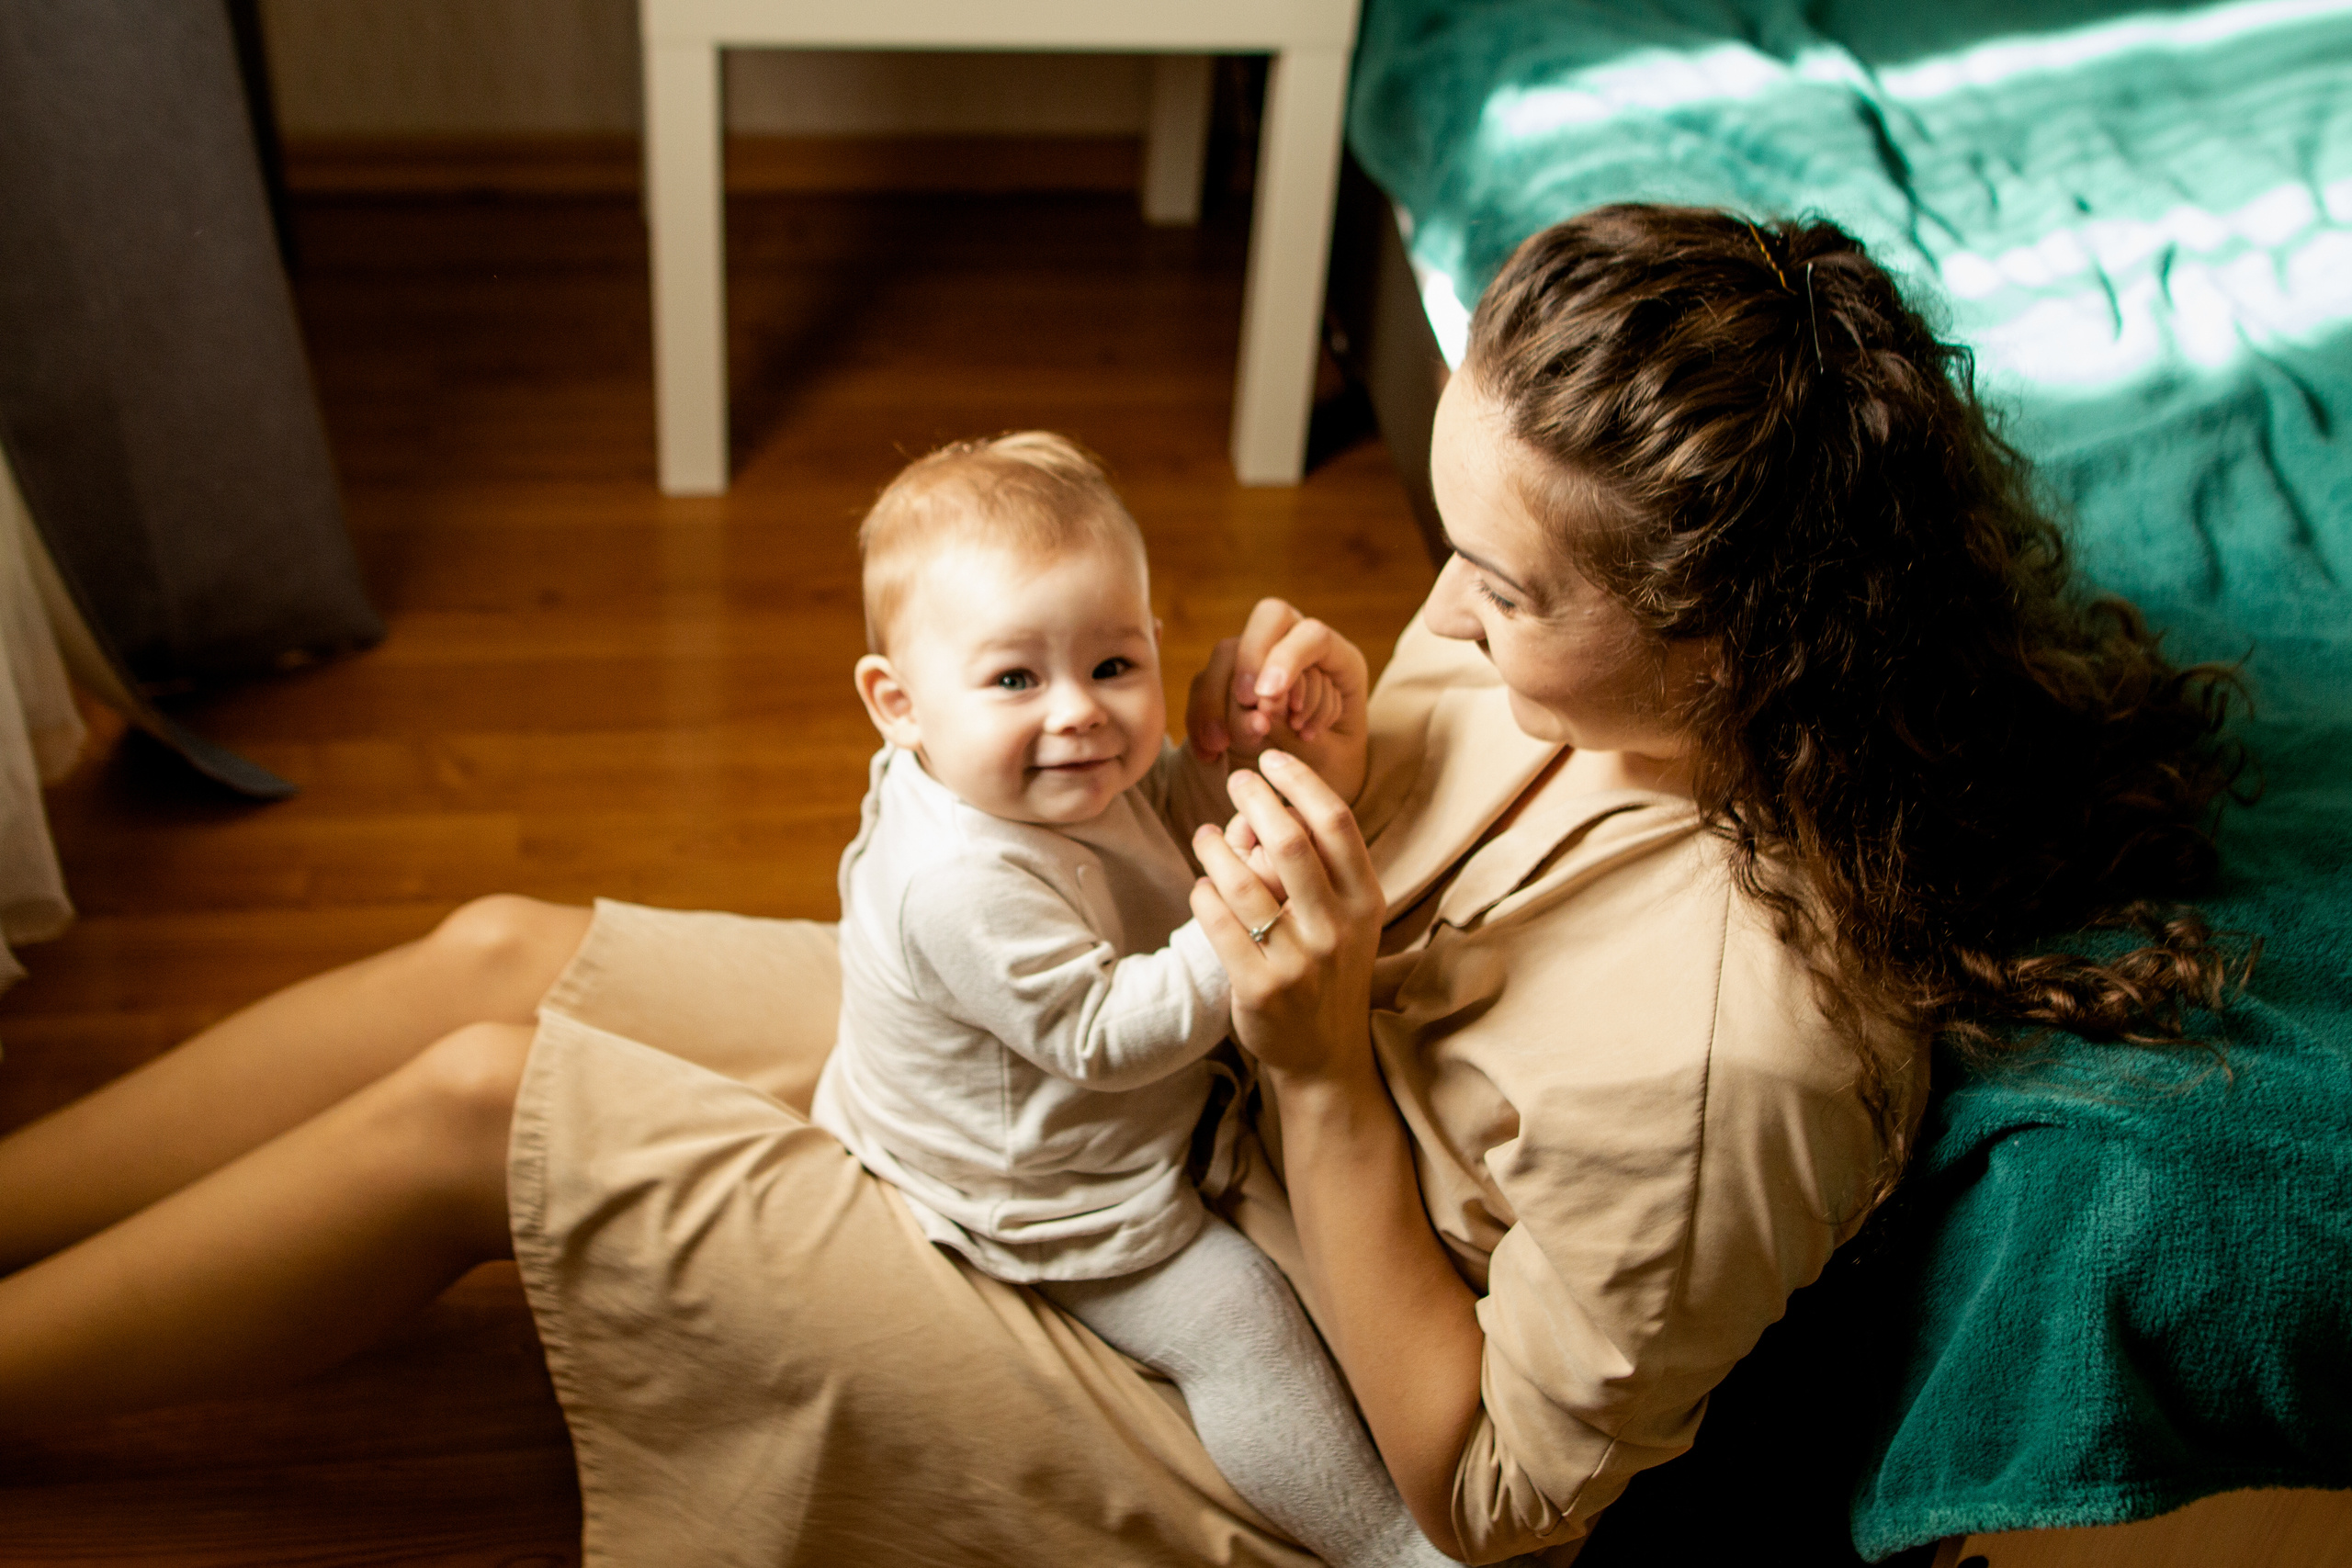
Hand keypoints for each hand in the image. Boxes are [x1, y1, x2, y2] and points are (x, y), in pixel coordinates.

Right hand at [1184, 599, 1370, 802]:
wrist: (1312, 791)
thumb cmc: (1331, 770)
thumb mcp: (1328, 758)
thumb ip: (1295, 730)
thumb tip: (1257, 709)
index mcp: (1338, 661)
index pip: (1313, 635)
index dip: (1287, 659)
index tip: (1267, 698)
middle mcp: (1298, 648)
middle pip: (1269, 619)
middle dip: (1251, 660)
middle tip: (1246, 705)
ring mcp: (1262, 660)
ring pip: (1229, 653)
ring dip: (1222, 700)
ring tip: (1226, 745)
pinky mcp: (1230, 681)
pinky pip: (1204, 686)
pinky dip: (1202, 719)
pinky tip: (1210, 753)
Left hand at [1189, 751, 1384, 1087]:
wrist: (1325, 1055)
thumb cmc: (1331, 970)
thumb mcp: (1351, 920)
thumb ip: (1330, 866)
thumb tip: (1284, 797)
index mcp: (1366, 902)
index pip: (1336, 822)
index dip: (1301, 781)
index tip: (1273, 759)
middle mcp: (1337, 929)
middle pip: (1290, 841)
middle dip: (1256, 799)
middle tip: (1235, 781)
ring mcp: (1300, 961)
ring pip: (1243, 882)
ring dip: (1216, 847)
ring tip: (1204, 833)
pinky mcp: (1260, 988)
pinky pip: (1218, 924)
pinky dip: (1203, 894)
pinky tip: (1201, 884)